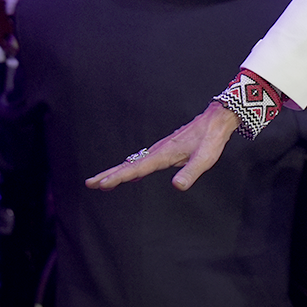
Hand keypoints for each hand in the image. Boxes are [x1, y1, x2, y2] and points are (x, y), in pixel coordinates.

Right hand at [85, 101, 239, 191]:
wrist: (216, 120)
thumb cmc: (211, 140)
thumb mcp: (204, 159)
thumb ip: (191, 173)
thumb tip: (177, 186)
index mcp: (163, 155)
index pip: (136, 169)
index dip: (118, 177)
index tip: (101, 183)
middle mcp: (158, 151)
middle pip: (129, 165)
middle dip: (109, 174)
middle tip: (90, 183)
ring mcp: (160, 149)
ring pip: (134, 162)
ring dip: (117, 171)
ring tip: (103, 180)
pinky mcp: (165, 148)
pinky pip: (142, 159)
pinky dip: (131, 167)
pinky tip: (132, 174)